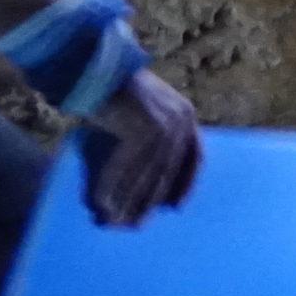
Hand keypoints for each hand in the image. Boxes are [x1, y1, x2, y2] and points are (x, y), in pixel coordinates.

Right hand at [85, 69, 201, 226]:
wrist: (101, 69)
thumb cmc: (120, 93)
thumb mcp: (149, 112)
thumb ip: (157, 136)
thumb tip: (152, 177)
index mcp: (187, 116)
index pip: (195, 157)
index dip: (186, 184)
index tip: (177, 207)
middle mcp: (180, 121)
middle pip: (165, 172)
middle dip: (149, 201)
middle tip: (135, 226)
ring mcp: (162, 126)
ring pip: (144, 174)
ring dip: (126, 200)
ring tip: (114, 222)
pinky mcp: (141, 130)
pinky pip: (123, 167)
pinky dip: (110, 187)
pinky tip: (100, 203)